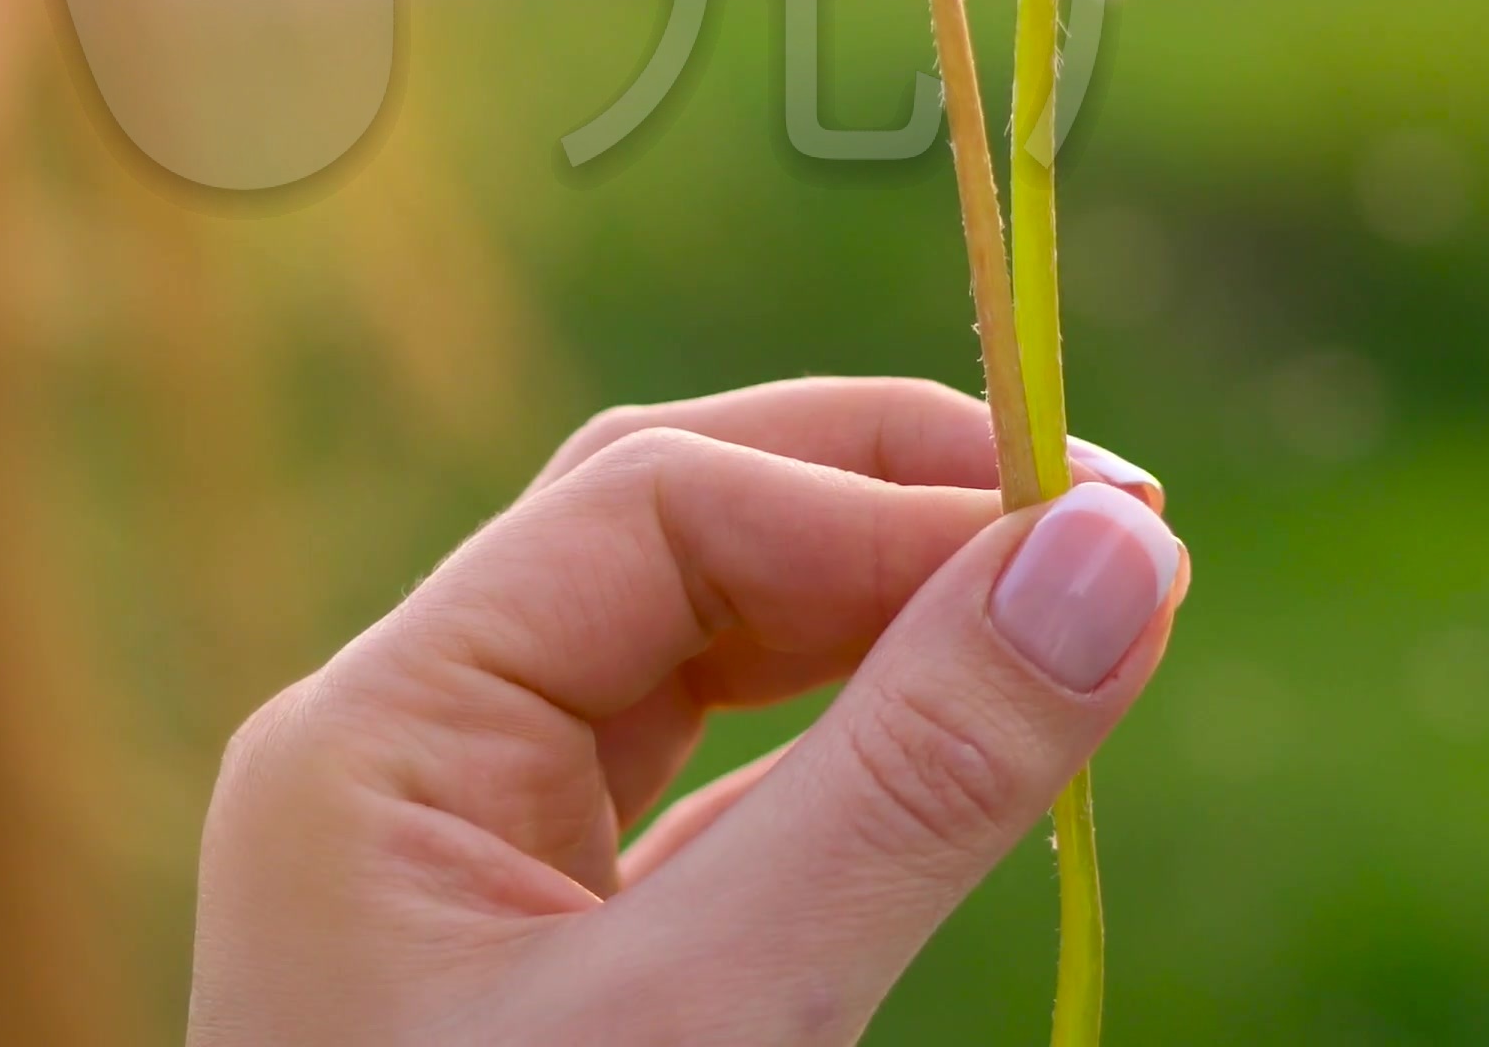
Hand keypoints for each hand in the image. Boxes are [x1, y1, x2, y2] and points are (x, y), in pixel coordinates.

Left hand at [188, 376, 1190, 1044]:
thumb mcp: (721, 1024)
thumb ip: (911, 782)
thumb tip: (1115, 550)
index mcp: (373, 743)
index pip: (649, 508)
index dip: (879, 495)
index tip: (1104, 531)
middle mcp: (401, 769)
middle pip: (659, 537)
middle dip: (879, 511)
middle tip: (1114, 527)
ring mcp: (465, 868)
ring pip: (685, 655)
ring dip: (873, 619)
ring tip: (1067, 616)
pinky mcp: (543, 965)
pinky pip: (698, 794)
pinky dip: (839, 750)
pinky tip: (957, 748)